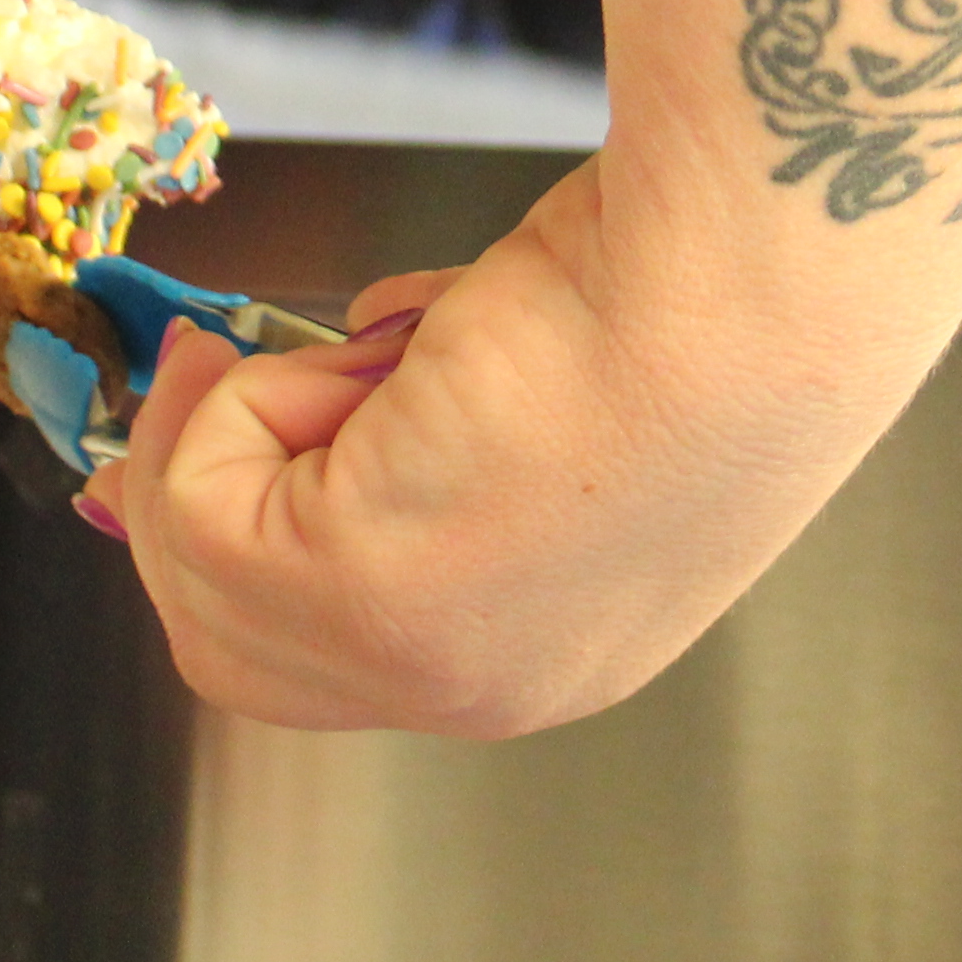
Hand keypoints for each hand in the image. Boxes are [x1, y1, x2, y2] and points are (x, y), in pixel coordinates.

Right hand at [92, 0, 961, 732]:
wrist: (764, 277)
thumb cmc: (710, 286)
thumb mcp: (539, 379)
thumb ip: (436, 412)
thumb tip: (336, 367)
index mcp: (552, 646)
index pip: (335, 657)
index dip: (256, 538)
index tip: (225, 425)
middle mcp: (493, 684)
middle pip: (241, 651)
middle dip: (197, 501)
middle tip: (209, 372)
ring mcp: (428, 666)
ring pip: (201, 582)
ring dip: (232, 432)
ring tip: (358, 344)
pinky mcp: (371, 594)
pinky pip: (202, 502)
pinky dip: (251, 395)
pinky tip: (389, 345)